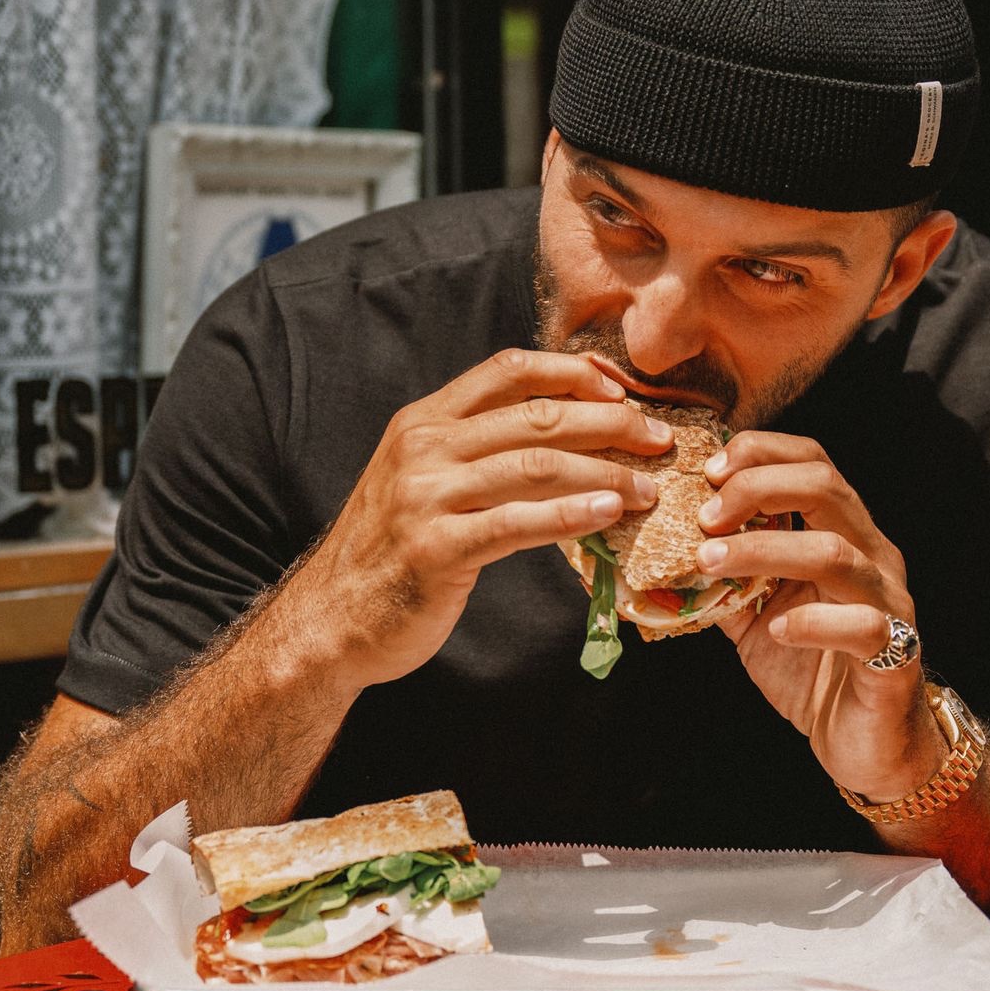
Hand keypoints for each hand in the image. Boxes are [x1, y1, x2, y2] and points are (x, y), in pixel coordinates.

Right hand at [286, 349, 670, 688]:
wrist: (330, 620)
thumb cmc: (390, 552)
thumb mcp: (423, 482)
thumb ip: (475, 452)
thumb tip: (559, 435)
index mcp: (423, 422)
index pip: (509, 370)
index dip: (573, 372)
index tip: (622, 389)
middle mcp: (423, 448)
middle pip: (537, 416)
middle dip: (610, 422)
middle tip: (658, 439)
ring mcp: (427, 497)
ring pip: (537, 466)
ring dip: (605, 473)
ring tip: (647, 487)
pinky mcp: (437, 549)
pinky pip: (518, 523)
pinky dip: (572, 516)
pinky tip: (609, 515)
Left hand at [696, 431, 945, 803]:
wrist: (865, 743)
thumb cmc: (813, 672)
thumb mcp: (755, 617)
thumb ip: (721, 581)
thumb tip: (657, 556)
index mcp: (841, 535)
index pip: (811, 463)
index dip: (759, 454)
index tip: (705, 473)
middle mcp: (871, 557)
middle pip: (826, 487)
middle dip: (758, 488)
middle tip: (704, 516)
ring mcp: (887, 602)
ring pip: (836, 553)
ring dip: (766, 549)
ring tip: (713, 562)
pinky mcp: (895, 654)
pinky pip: (862, 626)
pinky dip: (815, 621)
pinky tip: (778, 629)